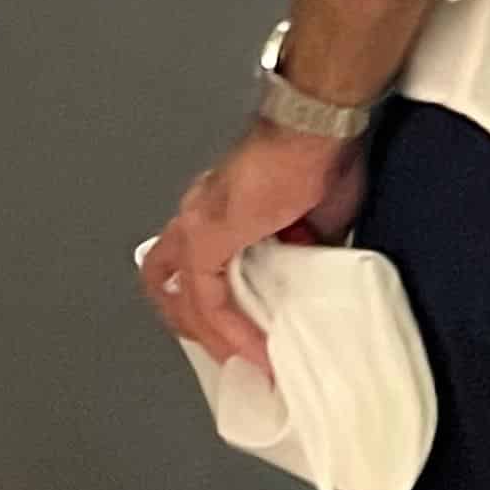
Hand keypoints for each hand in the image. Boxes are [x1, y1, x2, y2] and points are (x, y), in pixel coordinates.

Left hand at [140, 124, 367, 371]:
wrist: (316, 125)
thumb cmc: (320, 153)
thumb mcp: (315, 219)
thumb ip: (303, 249)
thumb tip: (309, 280)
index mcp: (220, 205)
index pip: (195, 263)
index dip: (211, 303)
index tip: (244, 332)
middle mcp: (198, 212)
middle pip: (169, 282)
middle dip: (197, 327)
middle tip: (232, 356)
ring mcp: (198, 222)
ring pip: (183, 297)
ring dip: (214, 338)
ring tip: (247, 364)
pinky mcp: (209, 235)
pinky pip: (207, 299)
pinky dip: (228, 332)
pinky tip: (254, 350)